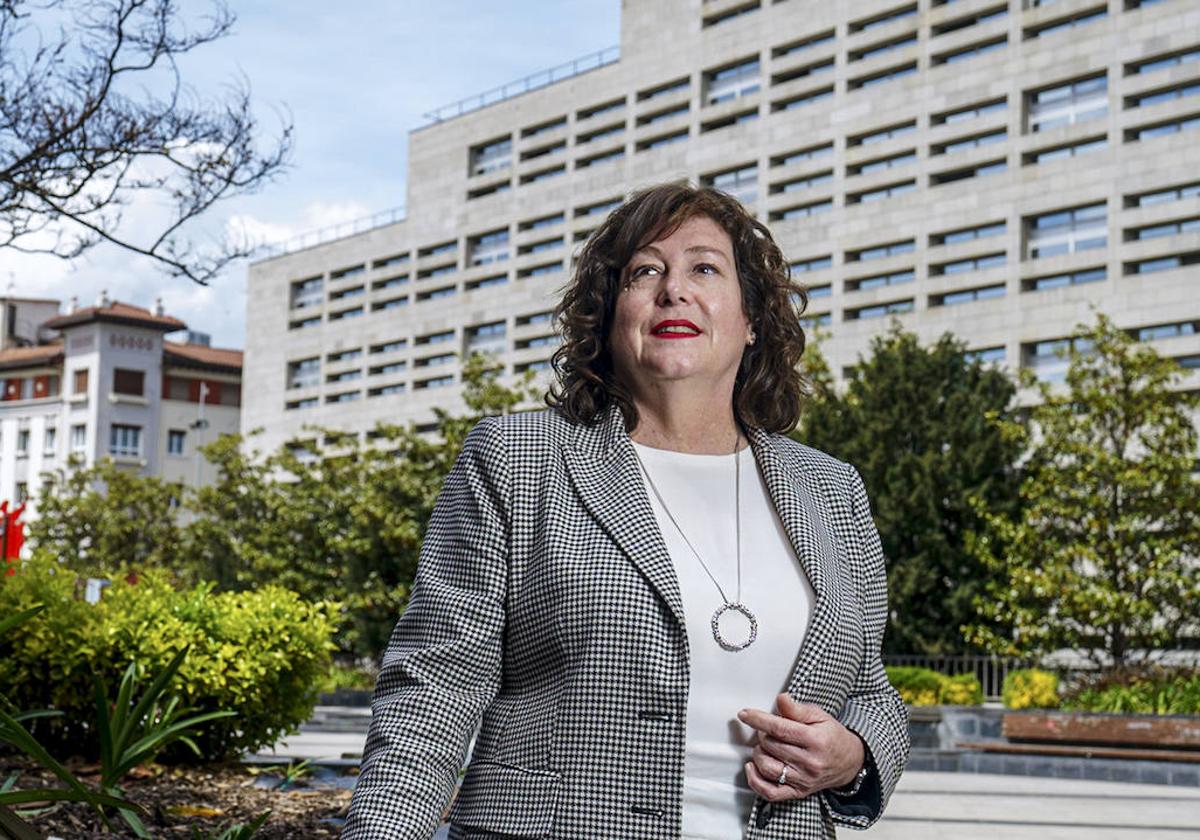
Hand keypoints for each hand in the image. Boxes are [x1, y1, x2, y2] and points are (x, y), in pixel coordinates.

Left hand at [737, 693, 864, 801]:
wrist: (849, 761)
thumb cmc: (832, 736)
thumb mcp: (819, 716)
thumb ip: (797, 709)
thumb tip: (781, 699)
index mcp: (815, 740)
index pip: (780, 729)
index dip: (758, 720)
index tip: (745, 714)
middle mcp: (809, 763)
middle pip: (771, 746)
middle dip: (762, 734)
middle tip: (767, 729)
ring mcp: (803, 780)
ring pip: (767, 768)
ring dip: (758, 754)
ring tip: (764, 746)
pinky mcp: (798, 792)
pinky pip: (770, 793)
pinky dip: (755, 781)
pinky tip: (753, 767)